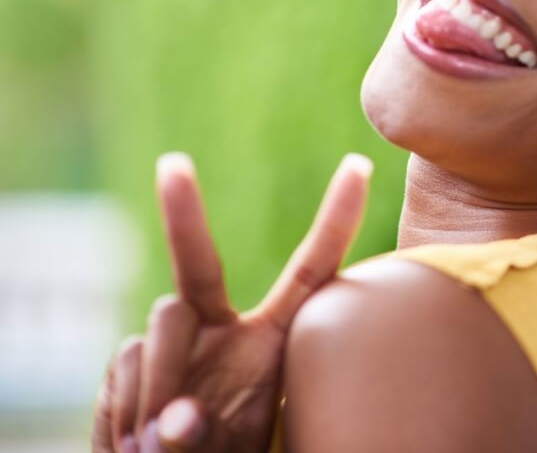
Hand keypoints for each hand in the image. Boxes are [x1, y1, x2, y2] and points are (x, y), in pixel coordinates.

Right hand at [91, 151, 371, 452]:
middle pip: (198, 266)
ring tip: (157, 449)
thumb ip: (209, 438)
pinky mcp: (128, 361)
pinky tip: (133, 444)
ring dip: (158, 386)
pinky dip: (125, 409)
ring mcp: (175, 341)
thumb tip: (175, 421)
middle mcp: (222, 329)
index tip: (359, 164)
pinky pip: (125, 363)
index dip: (337, 220)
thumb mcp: (237, 450)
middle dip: (183, 213)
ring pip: (159, 326)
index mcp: (273, 340)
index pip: (312, 270)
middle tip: (172, 164)